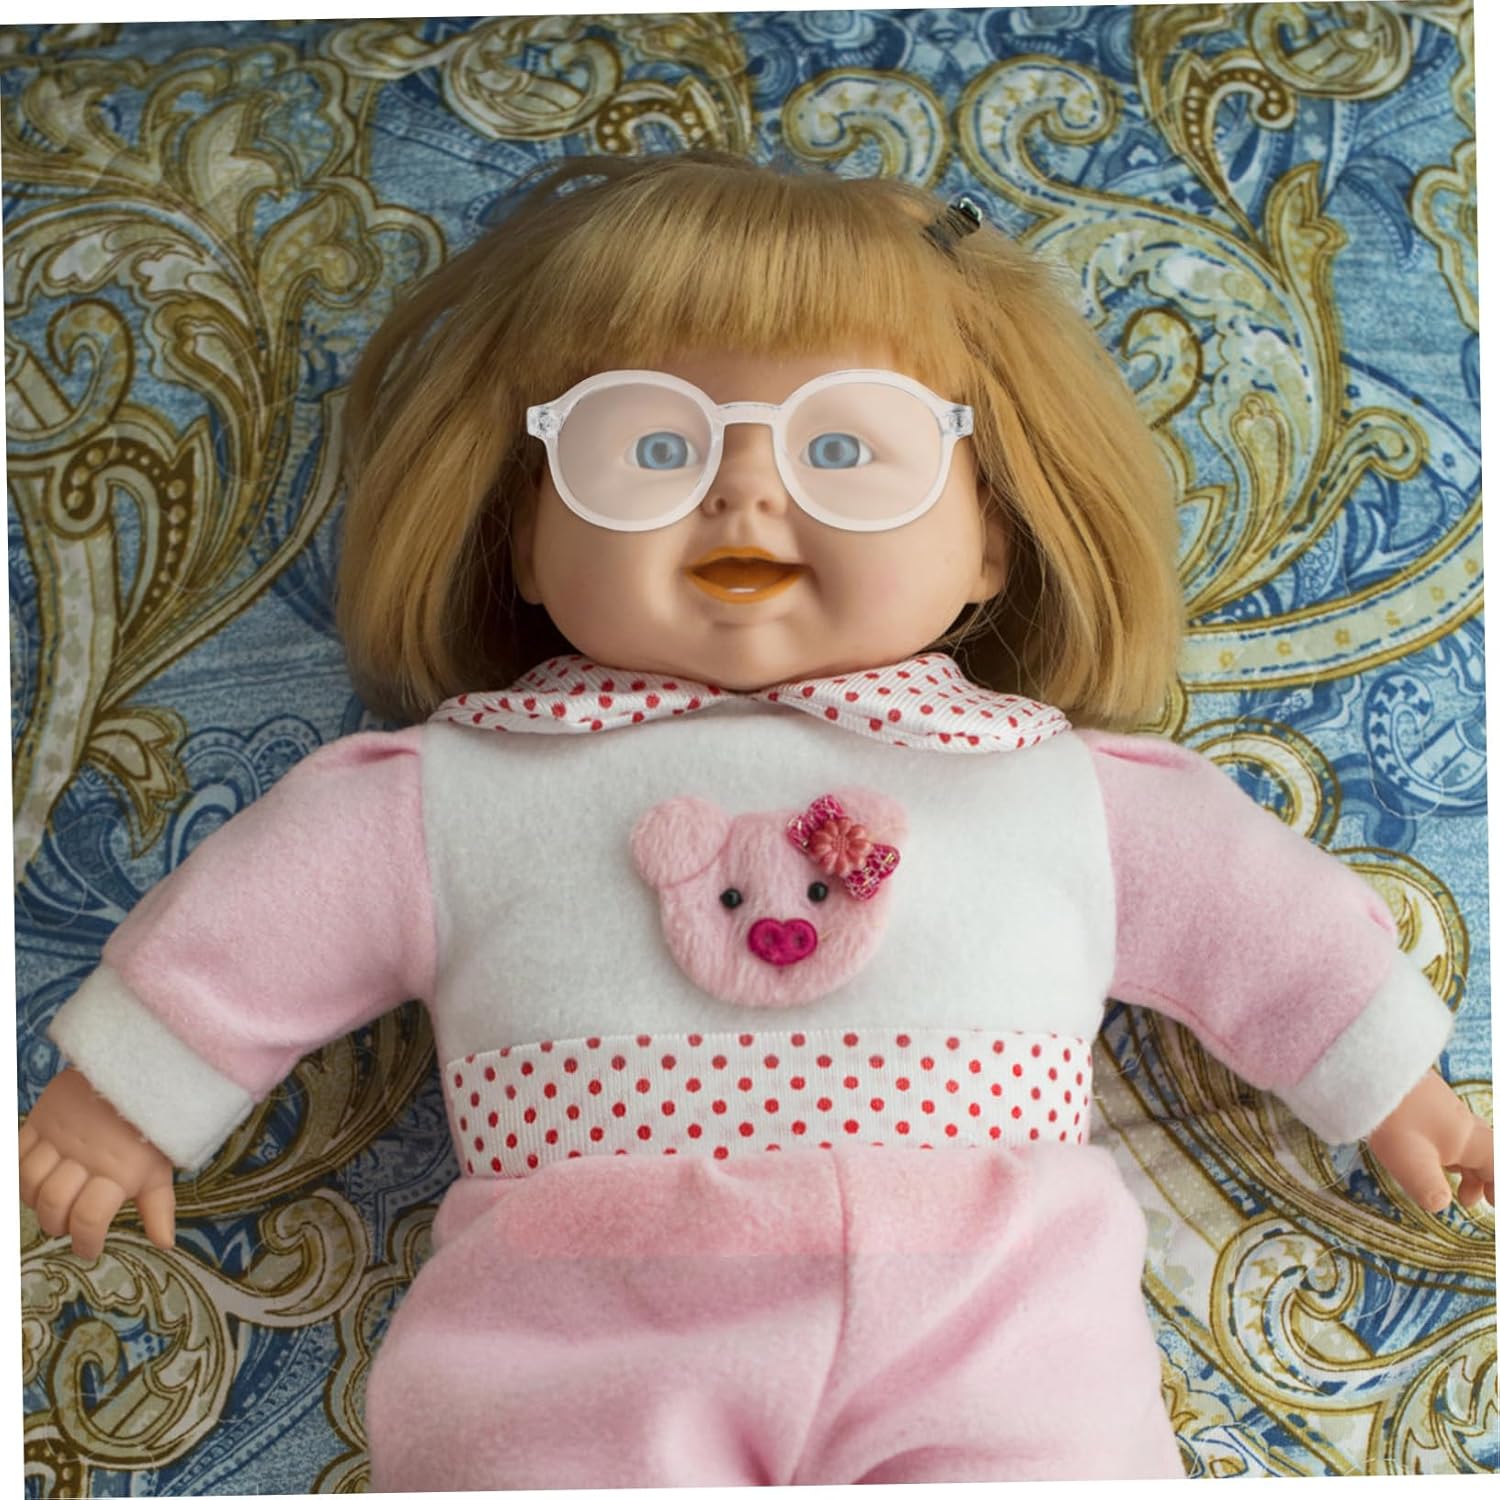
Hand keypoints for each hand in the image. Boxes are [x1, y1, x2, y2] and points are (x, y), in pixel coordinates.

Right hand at [19, 1068, 175, 1259]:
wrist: (138, 1071)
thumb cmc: (152, 1125)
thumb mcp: (161, 1165)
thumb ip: (158, 1206)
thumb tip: (164, 1243)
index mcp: (118, 1171)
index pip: (88, 1218)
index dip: (84, 1242)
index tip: (89, 1249)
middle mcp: (86, 1156)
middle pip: (53, 1204)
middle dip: (57, 1224)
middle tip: (68, 1225)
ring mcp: (60, 1136)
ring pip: (30, 1182)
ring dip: (35, 1202)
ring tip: (51, 1203)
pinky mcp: (41, 1118)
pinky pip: (16, 1153)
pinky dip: (17, 1172)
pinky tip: (32, 1178)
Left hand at [1367, 1070, 1493, 1213]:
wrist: (1370, 1070)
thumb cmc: (1394, 1120)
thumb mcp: (1412, 1163)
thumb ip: (1430, 1189)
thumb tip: (1440, 1205)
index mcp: (1468, 1140)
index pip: (1496, 1165)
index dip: (1497, 1185)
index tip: (1493, 1204)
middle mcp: (1462, 1122)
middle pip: (1485, 1152)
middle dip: (1483, 1178)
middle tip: (1471, 1201)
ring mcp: (1443, 1108)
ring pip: (1465, 1141)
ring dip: (1463, 1166)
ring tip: (1449, 1184)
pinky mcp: (1424, 1099)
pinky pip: (1448, 1129)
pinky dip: (1447, 1149)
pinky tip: (1428, 1155)